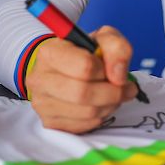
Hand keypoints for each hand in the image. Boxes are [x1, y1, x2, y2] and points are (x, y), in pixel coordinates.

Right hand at [24, 25, 138, 133]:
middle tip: (125, 88)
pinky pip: (84, 126)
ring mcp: (42, 103)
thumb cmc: (83, 52)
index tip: (113, 69)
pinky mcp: (49, 122)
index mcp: (49, 52)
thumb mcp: (103, 38)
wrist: (64, 67)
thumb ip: (117, 48)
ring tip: (114, 95)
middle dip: (113, 93)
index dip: (106, 70)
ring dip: (110, 105)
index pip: (85, 67)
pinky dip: (100, 117)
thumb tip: (119, 76)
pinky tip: (101, 104)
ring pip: (86, 113)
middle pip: (84, 94)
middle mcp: (39, 79)